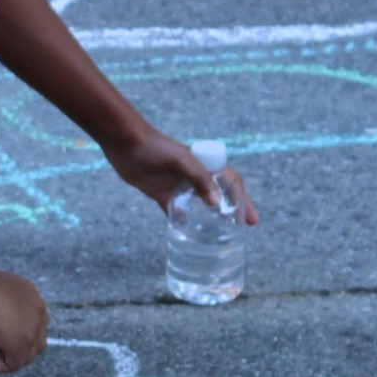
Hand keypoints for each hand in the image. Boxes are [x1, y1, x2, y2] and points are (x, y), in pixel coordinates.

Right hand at [0, 268, 47, 372]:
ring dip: (1, 356)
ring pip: (25, 357)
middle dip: (11, 347)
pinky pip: (12, 365)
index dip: (11, 331)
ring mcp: (33, 329)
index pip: (32, 323)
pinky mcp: (22, 344)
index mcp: (31, 297)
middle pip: (35, 342)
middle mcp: (39, 312)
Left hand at [104, 128, 259, 224]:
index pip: (231, 183)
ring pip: (202, 204)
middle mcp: (194, 176)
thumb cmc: (154, 147)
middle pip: (221, 194)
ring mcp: (179, 185)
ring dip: (213, 216)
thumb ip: (199, 178)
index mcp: (204, 164)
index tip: (250, 218)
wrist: (125, 144)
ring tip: (224, 232)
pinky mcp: (162, 194)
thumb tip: (216, 203)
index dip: (243, 200)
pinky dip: (182, 221)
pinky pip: (176, 211)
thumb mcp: (180, 160)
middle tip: (247, 226)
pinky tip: (187, 233)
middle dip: (235, 209)